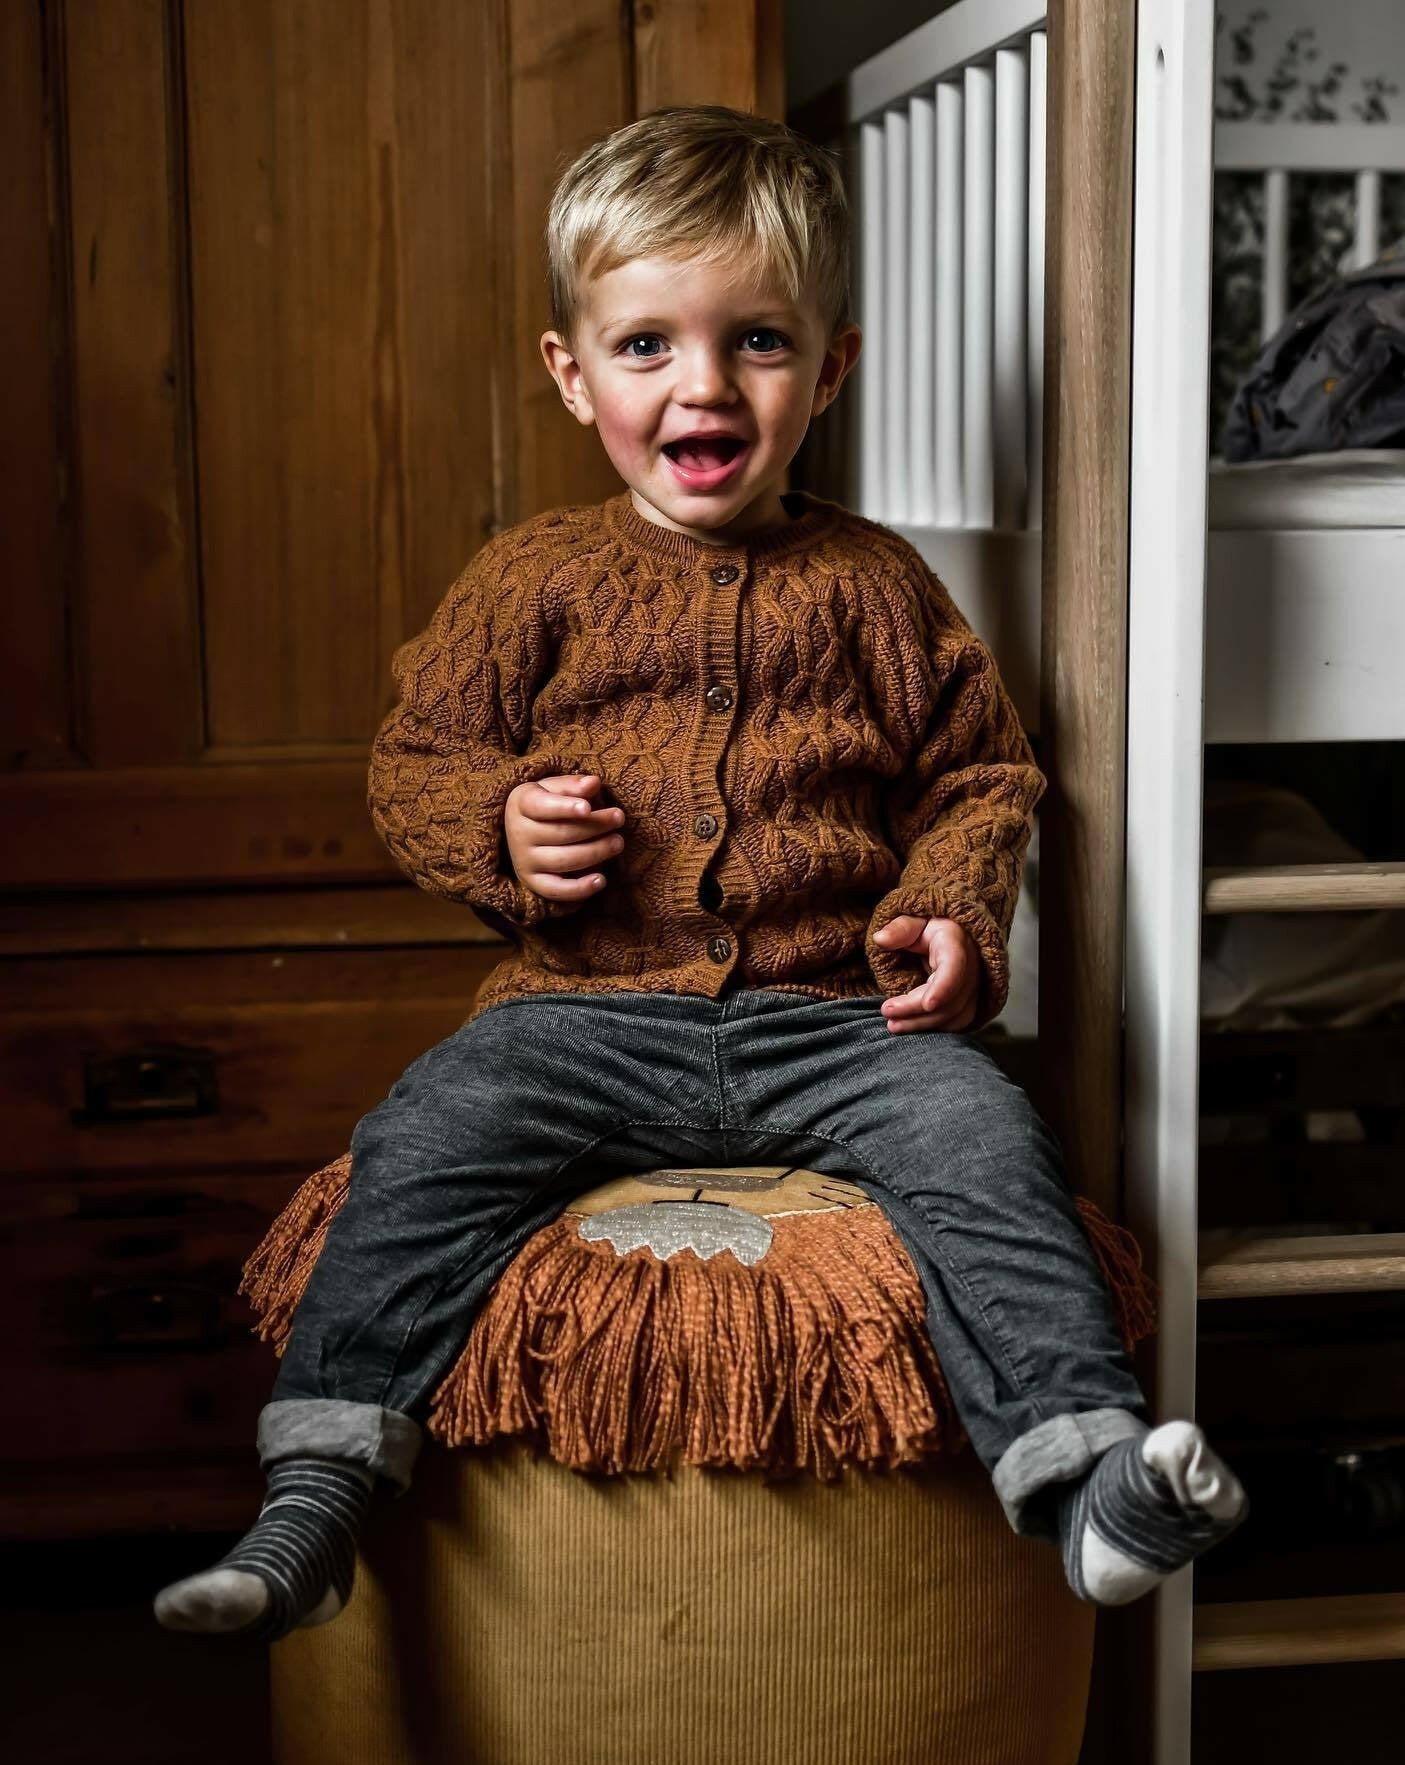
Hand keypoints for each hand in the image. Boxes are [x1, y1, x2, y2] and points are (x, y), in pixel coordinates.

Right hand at [504, 773, 625, 904]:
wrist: (521, 829)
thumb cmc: (546, 804)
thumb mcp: (554, 788)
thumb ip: (573, 785)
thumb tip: (593, 783)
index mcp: (521, 804)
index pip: (542, 806)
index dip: (564, 807)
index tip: (588, 807)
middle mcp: (519, 834)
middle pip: (560, 833)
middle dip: (593, 826)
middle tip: (619, 818)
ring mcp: (525, 860)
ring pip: (563, 860)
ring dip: (595, 853)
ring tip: (618, 843)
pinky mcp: (533, 882)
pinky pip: (556, 890)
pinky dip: (579, 888)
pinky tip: (601, 880)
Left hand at [872, 915, 980, 1032]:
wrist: (951, 932)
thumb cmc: (928, 925)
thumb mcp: (913, 919)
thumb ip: (899, 929)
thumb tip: (879, 938)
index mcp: (957, 941)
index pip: (955, 966)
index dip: (944, 988)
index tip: (927, 1004)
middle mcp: (972, 966)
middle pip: (951, 998)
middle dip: (918, 1010)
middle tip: (886, 1012)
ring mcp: (975, 985)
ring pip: (955, 1014)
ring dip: (924, 1024)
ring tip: (893, 1025)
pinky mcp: (972, 1000)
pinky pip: (958, 1021)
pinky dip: (935, 1027)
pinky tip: (912, 1026)